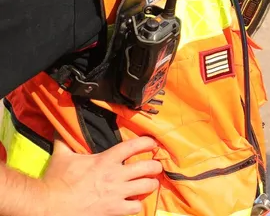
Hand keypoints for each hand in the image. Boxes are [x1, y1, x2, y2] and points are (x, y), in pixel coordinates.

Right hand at [42, 137, 161, 215]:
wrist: (48, 206)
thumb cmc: (55, 181)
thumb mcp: (62, 156)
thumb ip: (66, 142)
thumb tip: (60, 128)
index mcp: (105, 160)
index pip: (134, 145)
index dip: (148, 142)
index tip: (152, 144)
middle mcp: (115, 175)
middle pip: (149, 167)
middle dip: (155, 166)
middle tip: (154, 167)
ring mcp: (116, 194)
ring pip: (148, 186)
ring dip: (150, 184)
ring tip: (149, 184)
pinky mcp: (113, 210)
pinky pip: (136, 207)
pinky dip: (136, 205)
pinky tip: (133, 203)